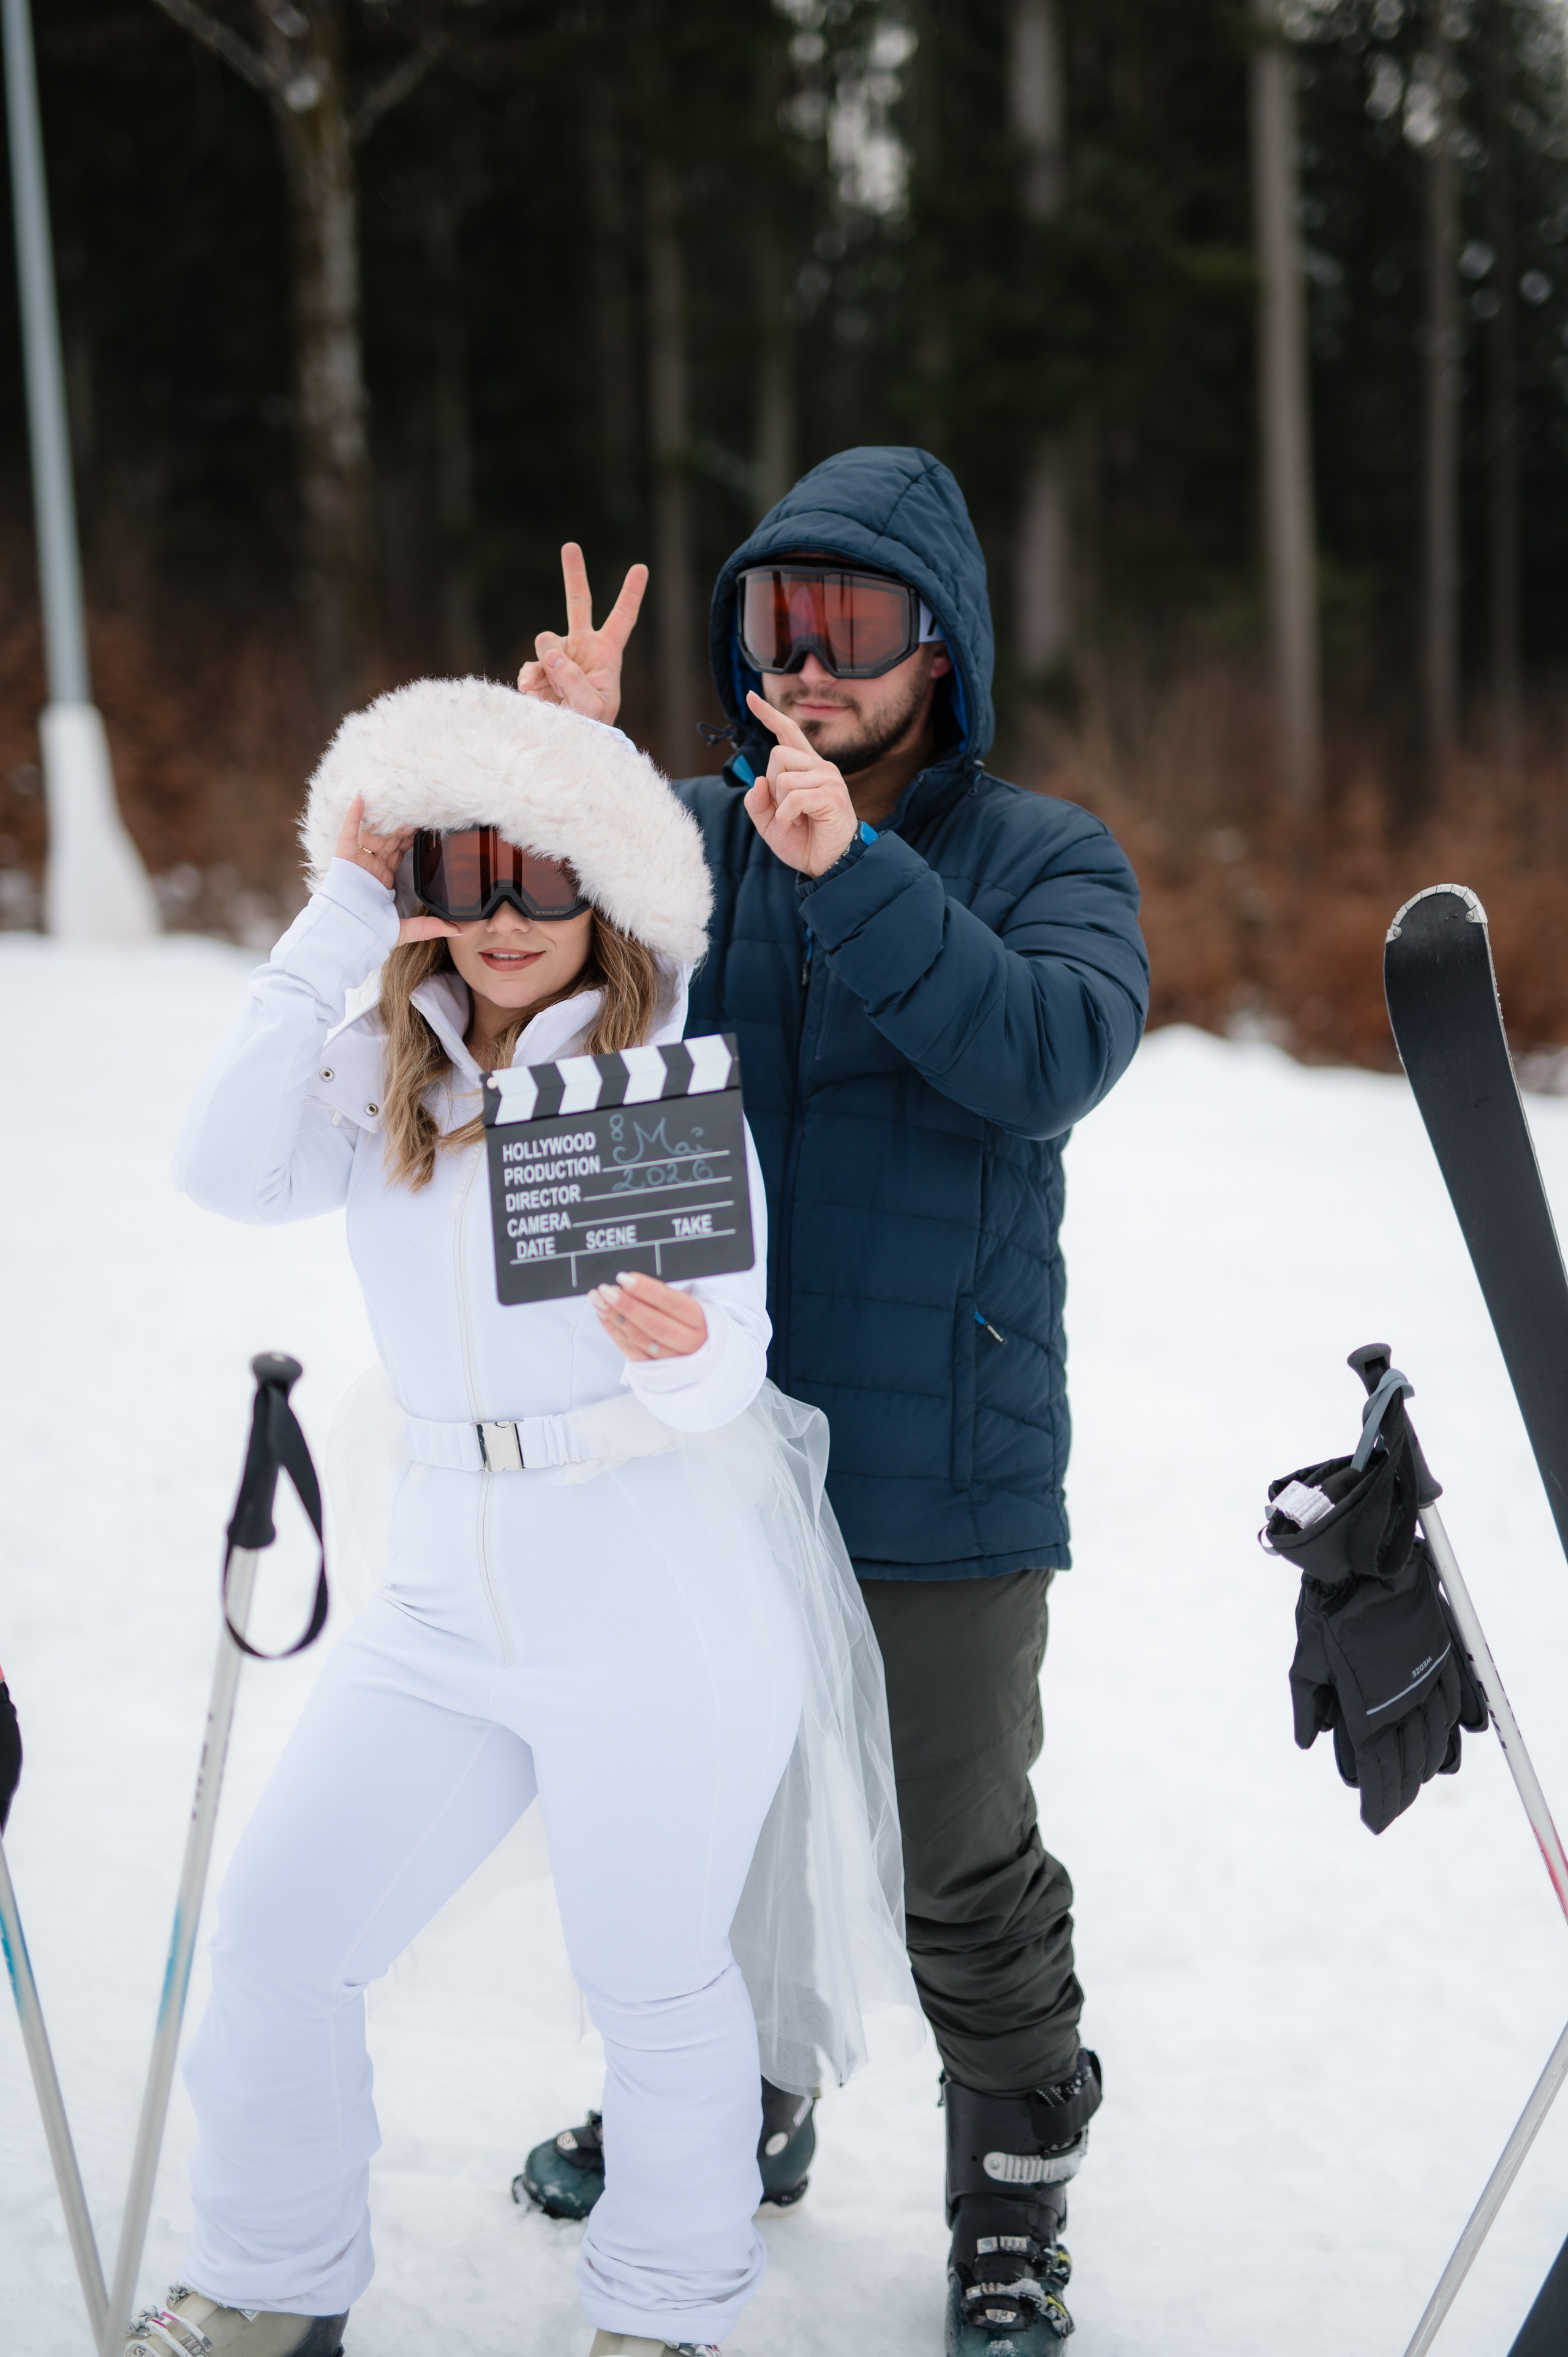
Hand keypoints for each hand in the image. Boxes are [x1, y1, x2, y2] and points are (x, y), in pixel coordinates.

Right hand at [333, 796, 457, 944]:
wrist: (347, 935)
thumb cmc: (370, 932)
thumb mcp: (406, 929)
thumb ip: (430, 927)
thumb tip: (457, 931)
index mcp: (383, 878)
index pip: (399, 852)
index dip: (411, 838)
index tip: (425, 826)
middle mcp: (371, 866)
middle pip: (388, 839)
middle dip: (402, 825)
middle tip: (418, 809)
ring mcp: (358, 861)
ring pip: (373, 833)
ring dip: (386, 819)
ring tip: (400, 802)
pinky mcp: (345, 859)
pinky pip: (349, 833)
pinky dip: (354, 816)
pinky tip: (361, 798)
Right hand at [516, 541, 647, 726]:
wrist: (570, 742)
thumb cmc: (593, 727)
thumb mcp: (592, 709)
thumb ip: (574, 681)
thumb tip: (554, 653)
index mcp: (607, 653)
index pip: (622, 618)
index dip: (630, 594)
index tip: (640, 568)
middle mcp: (583, 647)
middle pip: (578, 603)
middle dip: (573, 574)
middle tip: (570, 546)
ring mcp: (560, 655)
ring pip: (545, 640)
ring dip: (547, 663)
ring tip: (553, 690)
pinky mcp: (540, 668)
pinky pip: (530, 665)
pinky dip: (530, 679)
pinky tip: (534, 694)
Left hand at [591, 1269, 707, 1362]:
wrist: (703, 1355)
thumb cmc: (690, 1323)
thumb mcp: (687, 1305)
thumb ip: (662, 1297)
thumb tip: (629, 1286)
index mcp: (700, 1321)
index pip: (671, 1303)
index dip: (646, 1290)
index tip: (624, 1278)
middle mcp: (689, 1343)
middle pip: (654, 1324)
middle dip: (627, 1306)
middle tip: (606, 1291)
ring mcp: (673, 1359)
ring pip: (640, 1339)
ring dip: (615, 1318)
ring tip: (599, 1301)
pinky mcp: (656, 1371)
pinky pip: (631, 1352)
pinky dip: (615, 1334)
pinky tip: (603, 1318)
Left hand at [742, 690, 858, 875]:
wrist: (829, 865)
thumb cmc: (803, 841)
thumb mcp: (769, 822)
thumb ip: (758, 801)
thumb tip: (757, 781)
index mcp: (806, 767)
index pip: (787, 732)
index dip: (769, 715)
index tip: (751, 697)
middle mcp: (820, 766)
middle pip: (777, 755)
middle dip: (771, 786)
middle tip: (784, 809)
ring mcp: (828, 779)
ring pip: (783, 778)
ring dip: (779, 806)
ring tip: (793, 821)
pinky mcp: (832, 795)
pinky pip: (794, 797)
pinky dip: (786, 816)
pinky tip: (794, 825)